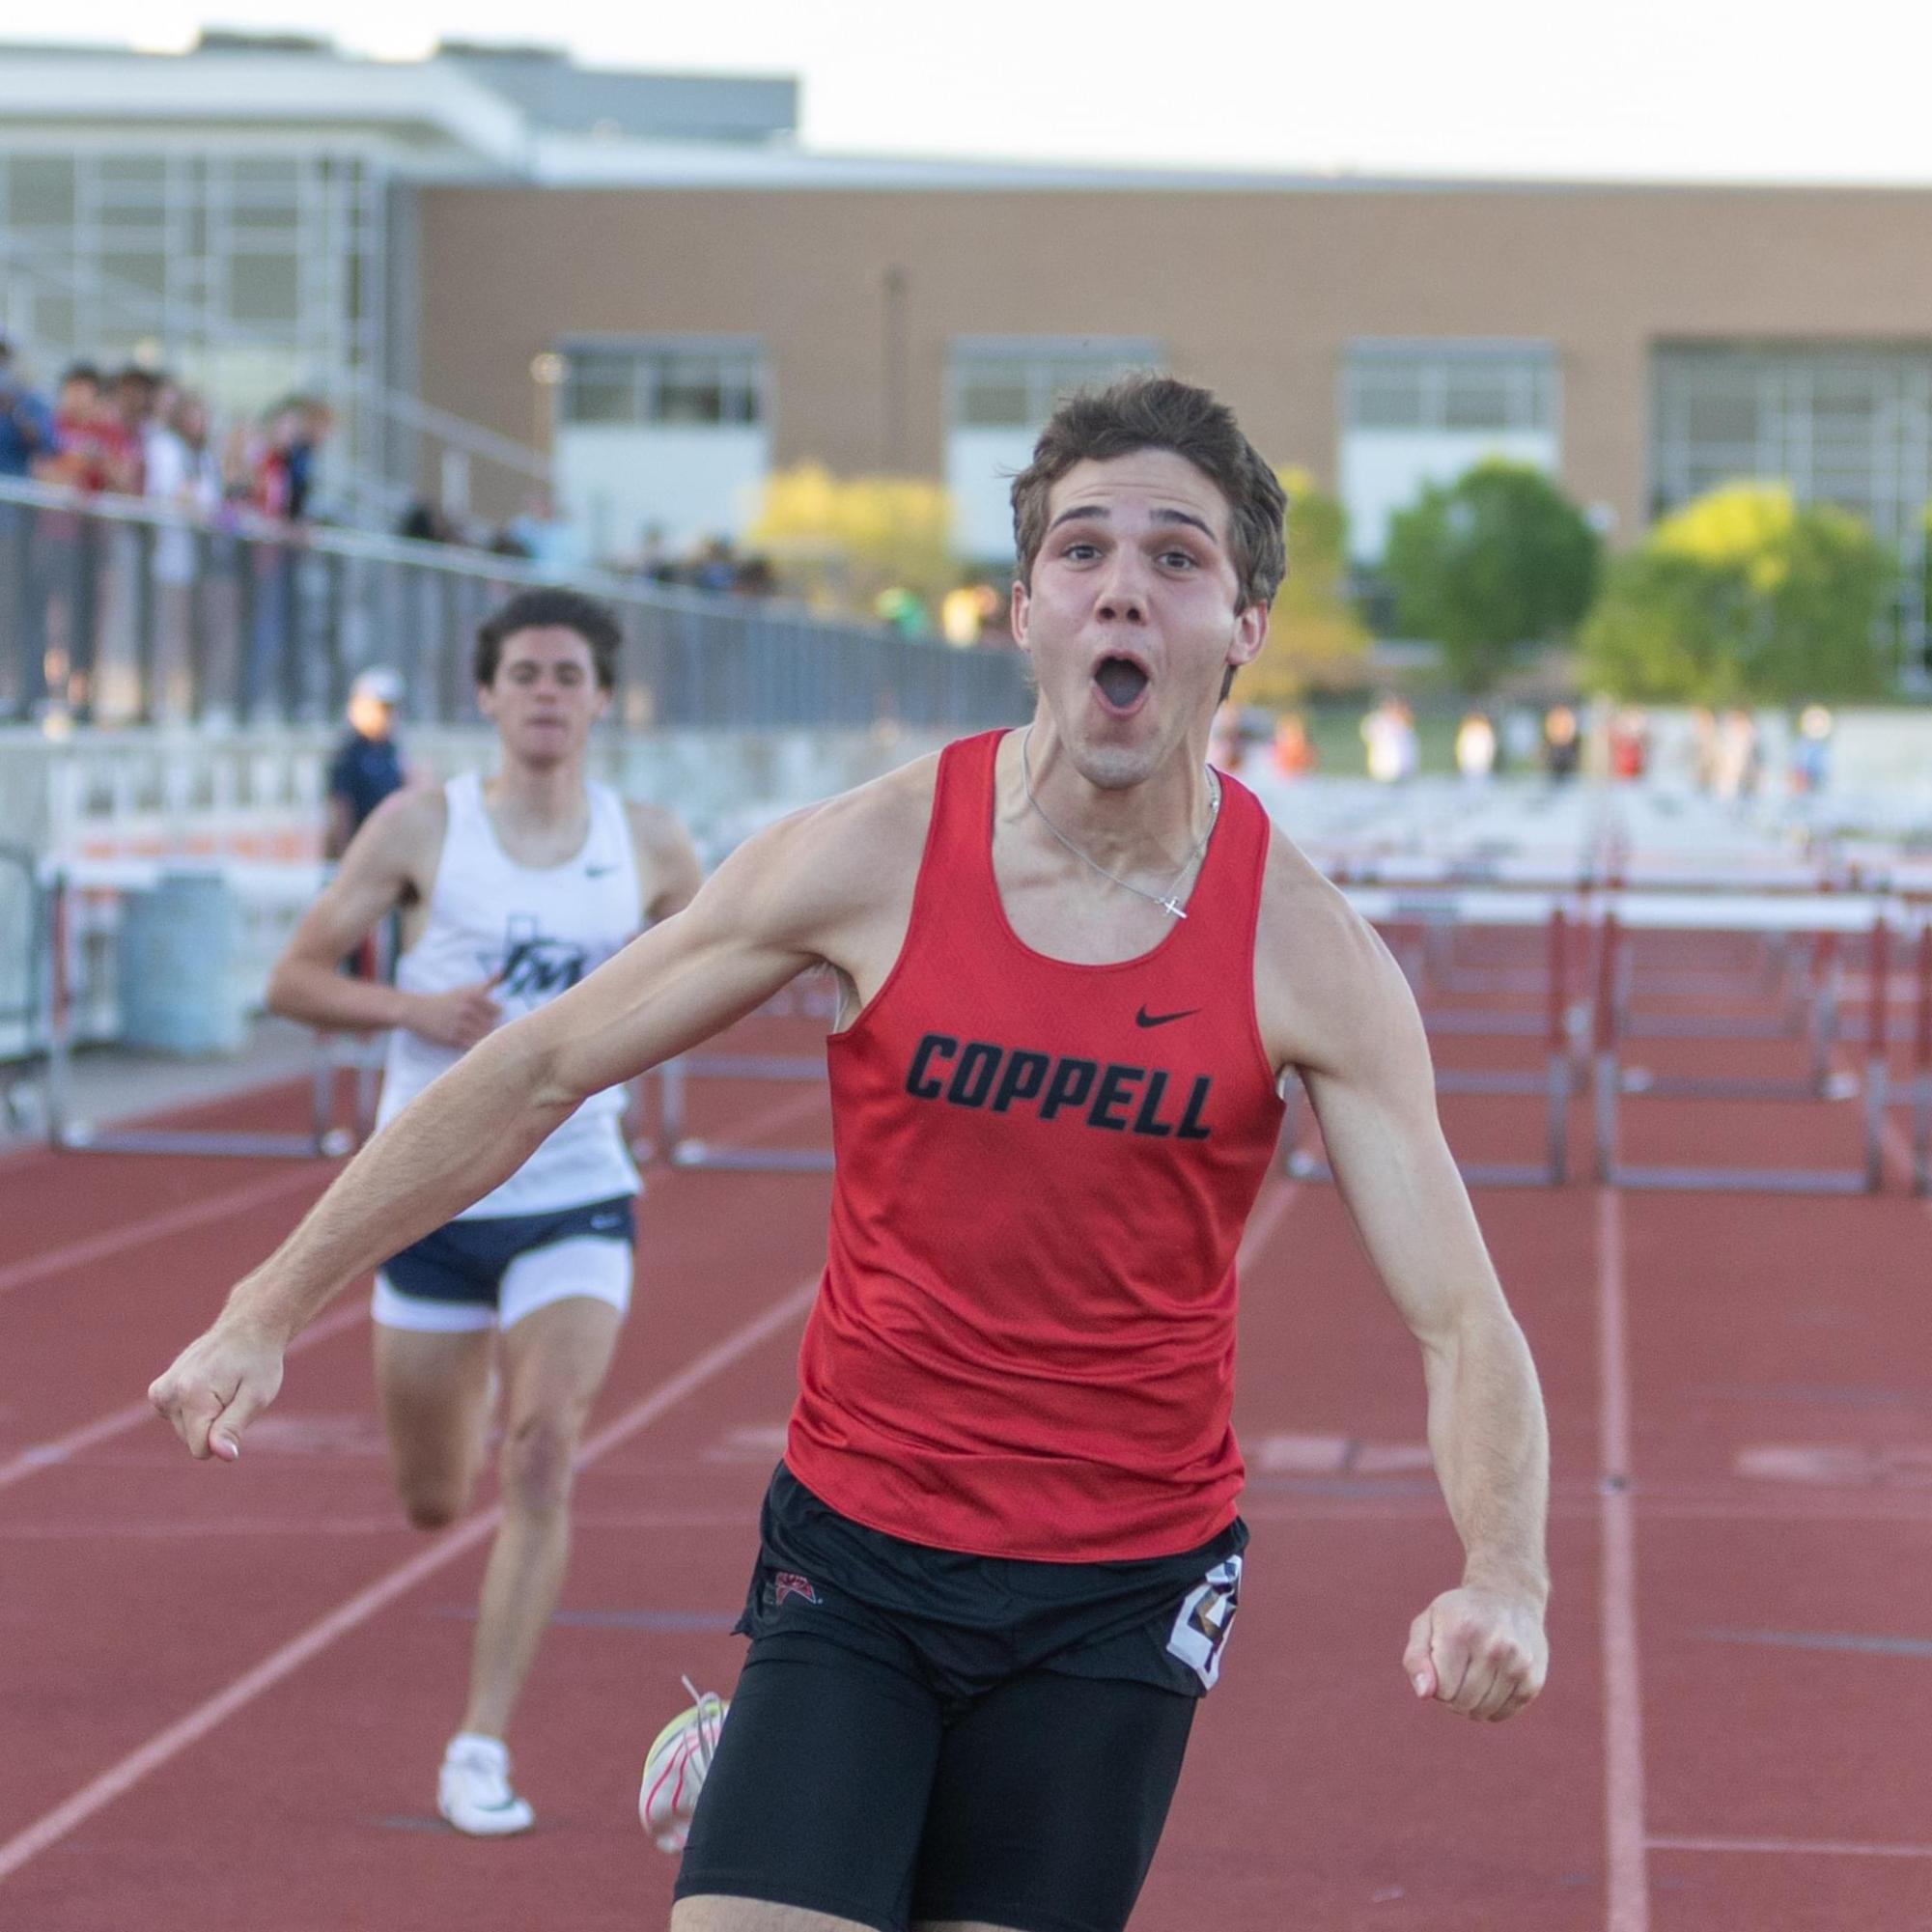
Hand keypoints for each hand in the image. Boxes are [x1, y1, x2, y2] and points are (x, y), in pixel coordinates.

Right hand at [148, 1315, 285, 1462]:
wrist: (248, 1329)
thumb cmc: (258, 1363)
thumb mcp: (256, 1397)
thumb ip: (233, 1427)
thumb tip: (223, 1456)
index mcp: (191, 1396)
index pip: (201, 1449)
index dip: (224, 1438)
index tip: (237, 1409)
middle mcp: (168, 1393)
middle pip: (192, 1440)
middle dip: (215, 1425)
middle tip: (233, 1395)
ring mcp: (160, 1391)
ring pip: (185, 1430)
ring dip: (207, 1416)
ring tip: (223, 1388)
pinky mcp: (159, 1391)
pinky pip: (178, 1419)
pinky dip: (195, 1409)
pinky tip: (209, 1386)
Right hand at [407, 979, 499, 1049]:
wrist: (418, 1011)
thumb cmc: (446, 999)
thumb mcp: (465, 988)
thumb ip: (488, 982)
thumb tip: (503, 971)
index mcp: (472, 996)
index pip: (497, 1011)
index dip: (493, 1014)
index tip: (485, 1014)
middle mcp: (466, 1009)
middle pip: (492, 1024)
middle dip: (488, 1026)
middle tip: (478, 1026)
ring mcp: (459, 1024)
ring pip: (483, 1036)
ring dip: (482, 1036)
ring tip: (473, 1033)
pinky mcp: (451, 1038)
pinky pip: (472, 1045)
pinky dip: (474, 1045)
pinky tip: (467, 1040)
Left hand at [1403, 1586, 1547, 1721]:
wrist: (1509, 1596)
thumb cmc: (1459, 1615)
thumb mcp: (1427, 1623)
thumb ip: (1416, 1658)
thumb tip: (1425, 1693)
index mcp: (1461, 1631)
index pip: (1441, 1690)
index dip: (1436, 1683)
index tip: (1441, 1663)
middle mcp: (1493, 1647)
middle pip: (1462, 1703)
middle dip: (1452, 1695)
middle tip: (1456, 1671)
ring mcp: (1518, 1664)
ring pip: (1483, 1712)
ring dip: (1472, 1703)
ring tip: (1473, 1675)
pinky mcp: (1534, 1679)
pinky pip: (1504, 1713)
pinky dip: (1493, 1707)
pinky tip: (1492, 1682)